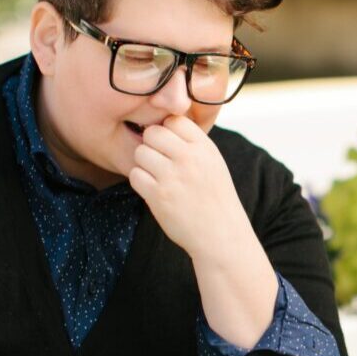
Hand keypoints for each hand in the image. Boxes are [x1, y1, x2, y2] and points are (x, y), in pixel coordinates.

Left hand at [129, 115, 249, 262]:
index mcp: (205, 148)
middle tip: (159, 161)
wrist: (221, 235)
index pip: (174, 120)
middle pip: (153, 133)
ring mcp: (173, 177)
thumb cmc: (216, 199)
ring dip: (144, 164)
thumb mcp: (214, 164)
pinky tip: (154, 190)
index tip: (171, 146)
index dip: (167, 131)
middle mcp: (189, 158)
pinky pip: (135, 175)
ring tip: (158, 177)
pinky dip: (141, 182)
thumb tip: (163, 125)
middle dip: (152, 145)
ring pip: (140, 152)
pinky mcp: (158, 196)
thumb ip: (192, 144)